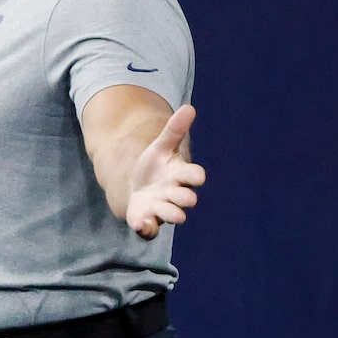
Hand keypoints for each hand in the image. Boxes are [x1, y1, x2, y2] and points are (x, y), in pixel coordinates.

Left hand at [124, 103, 203, 237]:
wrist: (138, 187)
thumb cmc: (156, 166)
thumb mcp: (162, 146)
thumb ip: (174, 130)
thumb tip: (189, 107)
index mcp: (180, 175)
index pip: (194, 176)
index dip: (196, 176)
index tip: (198, 176)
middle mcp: (174, 195)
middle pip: (185, 198)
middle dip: (184, 197)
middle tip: (185, 197)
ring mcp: (161, 209)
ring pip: (171, 214)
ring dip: (170, 213)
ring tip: (171, 213)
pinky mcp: (147, 221)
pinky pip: (149, 229)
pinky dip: (146, 228)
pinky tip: (140, 224)